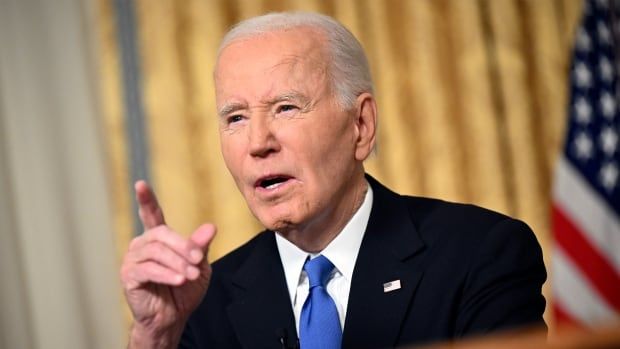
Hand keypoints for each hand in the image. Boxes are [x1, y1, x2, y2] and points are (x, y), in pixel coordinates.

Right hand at [120, 181, 215, 347]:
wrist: (173, 317)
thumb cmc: (184, 290)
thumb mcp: (199, 266)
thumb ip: (201, 247)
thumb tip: (210, 227)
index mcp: (158, 238)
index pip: (151, 214)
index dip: (146, 199)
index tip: (140, 184)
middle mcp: (142, 245)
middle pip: (162, 235)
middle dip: (183, 247)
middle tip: (198, 260)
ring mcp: (133, 260)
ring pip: (157, 252)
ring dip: (177, 263)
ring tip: (190, 275)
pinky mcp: (129, 276)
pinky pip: (148, 269)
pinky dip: (167, 274)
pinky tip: (178, 280)